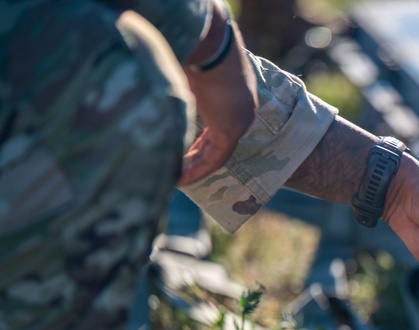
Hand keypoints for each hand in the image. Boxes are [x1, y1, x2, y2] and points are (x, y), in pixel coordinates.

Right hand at [178, 1, 257, 184]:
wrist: (207, 41)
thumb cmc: (192, 49)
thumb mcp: (185, 74)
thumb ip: (179, 92)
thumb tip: (155, 94)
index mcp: (232, 95)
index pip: (217, 126)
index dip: (199, 142)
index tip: (182, 151)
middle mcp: (241, 109)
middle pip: (218, 142)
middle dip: (197, 157)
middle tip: (179, 170)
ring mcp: (240, 120)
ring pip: (217, 153)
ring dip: (196, 167)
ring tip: (177, 179)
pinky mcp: (232, 128)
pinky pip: (217, 158)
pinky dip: (199, 169)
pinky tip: (182, 178)